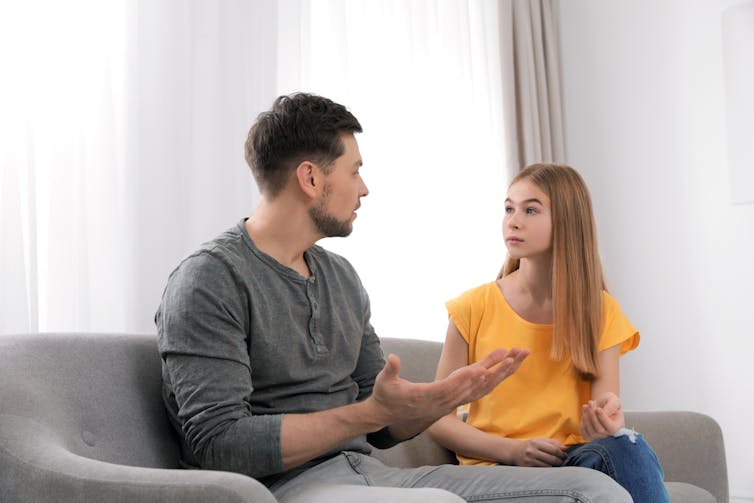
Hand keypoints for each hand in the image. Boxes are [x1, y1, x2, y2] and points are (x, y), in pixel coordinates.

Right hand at [369, 347, 528, 424]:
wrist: (387, 416)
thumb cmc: (386, 397)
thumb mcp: (385, 383)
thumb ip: (390, 370)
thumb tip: (393, 358)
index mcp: (428, 396)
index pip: (451, 386)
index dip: (466, 378)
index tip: (481, 369)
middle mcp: (441, 402)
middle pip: (470, 386)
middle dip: (490, 371)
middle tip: (508, 357)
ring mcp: (446, 404)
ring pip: (475, 390)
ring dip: (494, 375)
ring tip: (511, 360)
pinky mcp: (448, 404)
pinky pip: (471, 394)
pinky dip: (485, 384)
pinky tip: (497, 374)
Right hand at [511, 438, 566, 466]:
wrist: (514, 451)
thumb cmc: (530, 445)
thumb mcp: (540, 440)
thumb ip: (553, 442)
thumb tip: (566, 448)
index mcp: (536, 442)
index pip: (554, 449)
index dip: (562, 453)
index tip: (565, 455)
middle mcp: (532, 451)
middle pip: (552, 458)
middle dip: (560, 460)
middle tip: (562, 460)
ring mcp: (530, 460)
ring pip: (548, 465)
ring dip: (555, 465)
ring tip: (556, 463)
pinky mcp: (528, 468)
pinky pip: (543, 470)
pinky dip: (548, 468)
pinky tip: (548, 466)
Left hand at [580, 391, 624, 440]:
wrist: (601, 403)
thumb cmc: (609, 402)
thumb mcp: (613, 400)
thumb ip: (611, 406)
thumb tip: (604, 412)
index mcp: (618, 425)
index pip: (611, 428)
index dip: (603, 419)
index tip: (598, 409)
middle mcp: (610, 433)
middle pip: (599, 430)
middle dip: (592, 415)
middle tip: (590, 402)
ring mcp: (600, 435)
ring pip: (591, 433)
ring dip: (586, 418)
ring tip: (586, 406)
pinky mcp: (591, 435)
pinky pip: (585, 435)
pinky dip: (583, 424)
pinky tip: (584, 413)